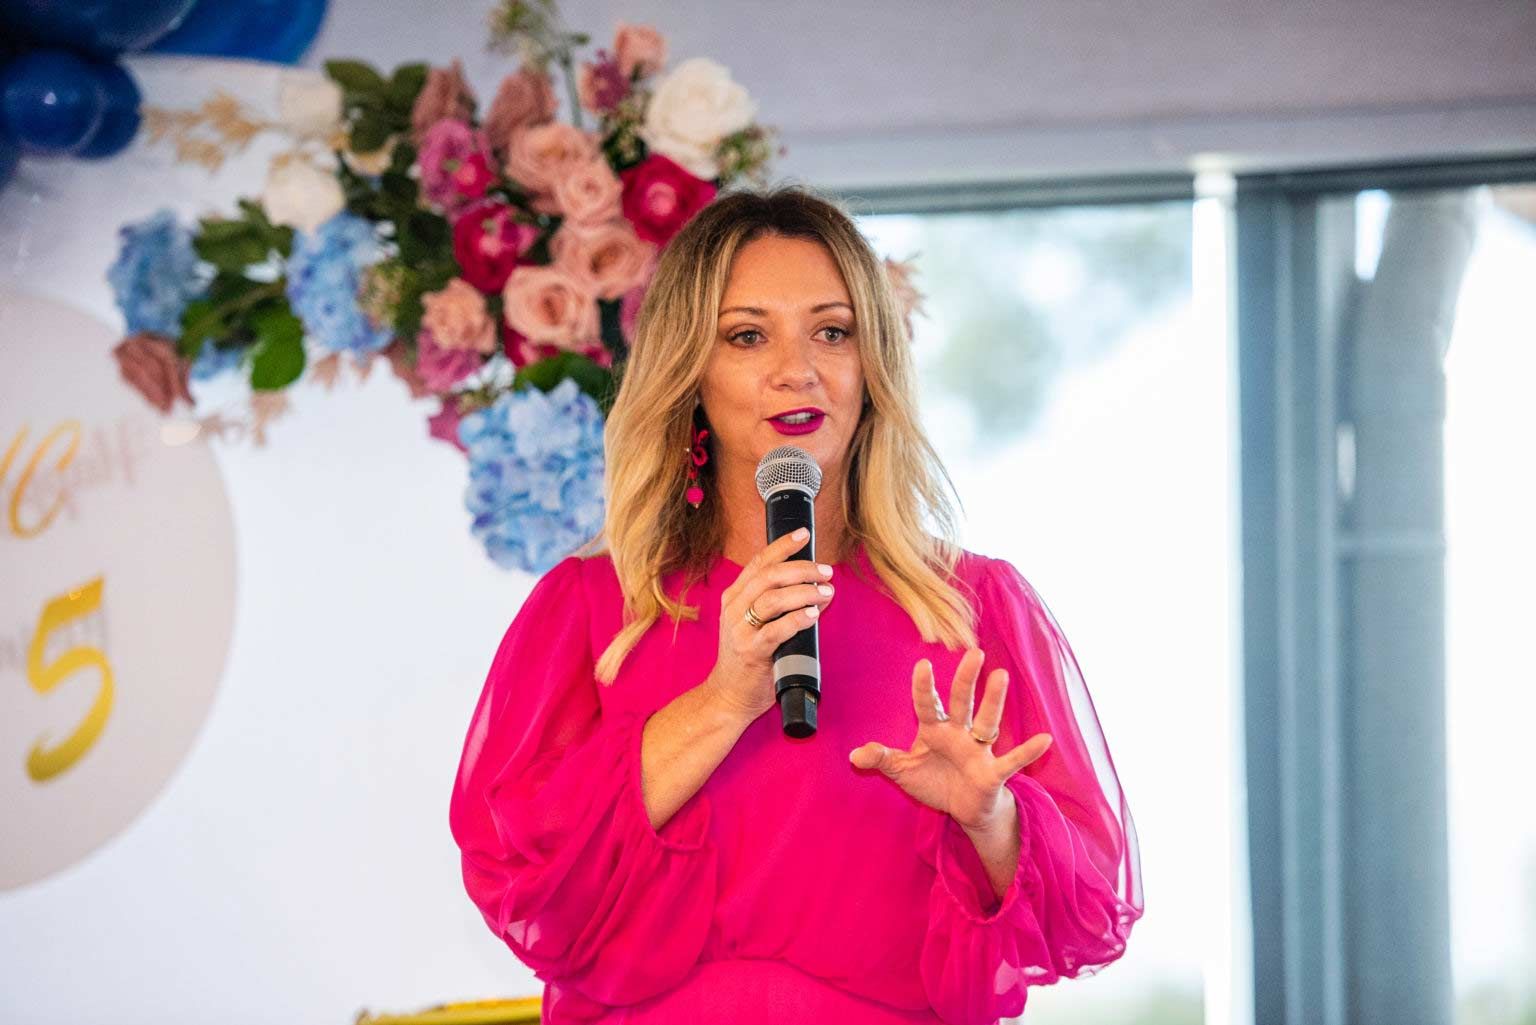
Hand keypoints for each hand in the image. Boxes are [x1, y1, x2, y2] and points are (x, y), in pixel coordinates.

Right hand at [705, 528, 835, 724]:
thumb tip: (821, 587)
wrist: (729, 695)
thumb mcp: (758, 623)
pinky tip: (813, 613)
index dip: (783, 546)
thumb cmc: (749, 657)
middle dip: (802, 569)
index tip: (804, 535)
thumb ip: (783, 604)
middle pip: (769, 576)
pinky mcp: (751, 652)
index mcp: (734, 597)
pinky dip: (797, 618)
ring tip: (825, 592)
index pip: (759, 562)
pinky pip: (776, 629)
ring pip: (773, 598)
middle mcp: (734, 609)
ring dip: (804, 591)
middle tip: (825, 572)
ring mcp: (740, 630)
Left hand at [850, 648, 1052, 831]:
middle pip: (962, 702)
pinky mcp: (992, 772)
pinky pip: (1012, 761)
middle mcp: (958, 733)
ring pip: (986, 721)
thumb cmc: (935, 782)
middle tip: (974, 652)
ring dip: (993, 701)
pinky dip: (1028, 752)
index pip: (927, 704)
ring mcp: (978, 750)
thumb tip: (854, 755)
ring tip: (1002, 676)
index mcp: (935, 729)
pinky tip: (1045, 739)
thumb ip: (881, 760)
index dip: (924, 687)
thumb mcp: (903, 772)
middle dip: (966, 679)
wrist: (963, 809)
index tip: (922, 664)